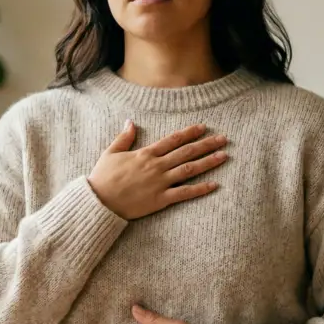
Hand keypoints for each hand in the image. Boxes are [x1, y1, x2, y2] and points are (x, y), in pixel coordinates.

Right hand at [88, 121, 226, 219]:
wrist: (99, 201)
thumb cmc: (102, 178)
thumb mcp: (110, 153)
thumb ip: (124, 137)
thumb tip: (130, 122)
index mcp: (145, 154)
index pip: (173, 140)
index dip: (189, 133)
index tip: (204, 128)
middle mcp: (156, 166)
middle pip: (186, 152)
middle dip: (206, 144)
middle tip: (223, 139)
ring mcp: (160, 182)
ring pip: (189, 169)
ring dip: (208, 162)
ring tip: (224, 156)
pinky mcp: (161, 199)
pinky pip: (184, 193)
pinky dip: (200, 189)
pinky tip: (214, 185)